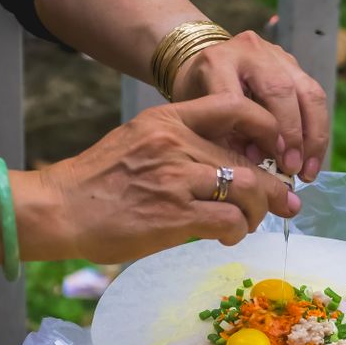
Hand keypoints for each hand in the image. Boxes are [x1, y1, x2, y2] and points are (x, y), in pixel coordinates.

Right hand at [20, 94, 300, 264]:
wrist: (60, 209)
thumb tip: (222, 167)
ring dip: (256, 213)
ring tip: (249, 224)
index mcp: (167, 119)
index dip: (267, 128)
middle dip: (274, 187)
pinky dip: (236, 231)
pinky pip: (227, 221)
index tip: (277, 152)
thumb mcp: (136, 141)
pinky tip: (227, 237)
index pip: (233, 108)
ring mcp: (175, 180)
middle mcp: (174, 143)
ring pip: (246, 190)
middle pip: (247, 160)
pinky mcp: (173, 216)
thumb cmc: (97, 183)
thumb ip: (177, 145)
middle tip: (285, 203)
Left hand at [171, 31, 328, 181]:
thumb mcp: (199, 116)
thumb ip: (223, 137)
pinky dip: (317, 129)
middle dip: (292, 134)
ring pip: (307, 91)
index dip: (257, 131)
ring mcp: (275, 54)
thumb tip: (259, 163)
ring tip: (308, 169)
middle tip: (292, 168)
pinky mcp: (293, 62)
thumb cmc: (198, 96)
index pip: (239, 98)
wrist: (203, 60)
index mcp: (216, 62)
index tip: (267, 160)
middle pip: (281, 90)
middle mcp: (248, 51)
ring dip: (313, 135)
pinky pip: (315, 95)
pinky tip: (313, 156)